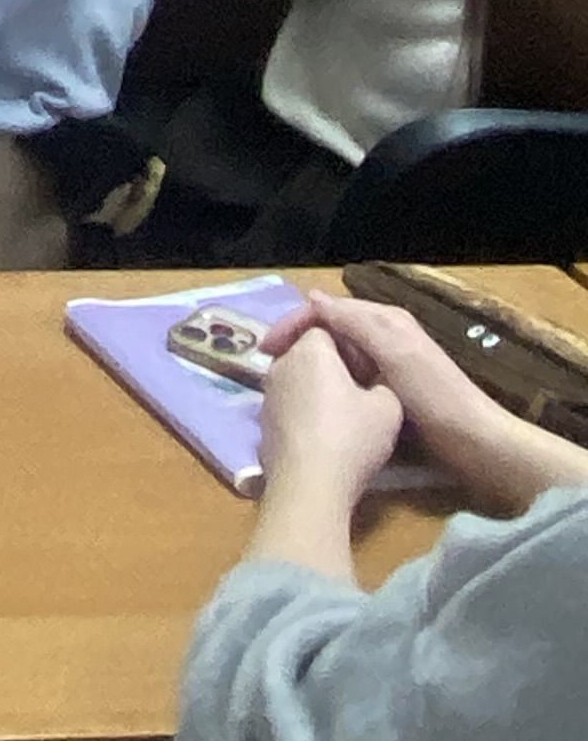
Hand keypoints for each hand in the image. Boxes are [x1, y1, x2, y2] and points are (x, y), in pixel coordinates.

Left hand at [245, 326, 405, 581]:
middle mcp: (280, 365)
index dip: (350, 344)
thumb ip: (382, 385)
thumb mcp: (388, 408)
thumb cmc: (351, 438)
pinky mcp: (262, 424)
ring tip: (344, 417)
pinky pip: (288, 406)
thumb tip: (372, 386)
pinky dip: (304, 413)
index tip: (368, 369)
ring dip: (317, 391)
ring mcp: (266, 395)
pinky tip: (323, 438)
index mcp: (309, 350)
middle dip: (333, 366)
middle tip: (360, 392)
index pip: (326, 327)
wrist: (308, 485)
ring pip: (296, 380)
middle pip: (308, 352)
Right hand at [263, 292, 587, 517]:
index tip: (265, 352)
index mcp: (384, 320)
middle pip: (330, 329)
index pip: (326, 309)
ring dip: (311, 365)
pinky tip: (319, 401)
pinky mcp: (389, 390)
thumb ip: (355, 322)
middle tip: (270, 372)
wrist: (475, 442)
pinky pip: (349, 377)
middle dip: (298, 344)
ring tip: (286, 386)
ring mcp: (388, 364)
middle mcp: (384, 335)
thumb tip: (314, 298)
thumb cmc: (433, 396)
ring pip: (338, 354)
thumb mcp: (392, 352)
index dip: (294, 325)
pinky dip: (329, 383)